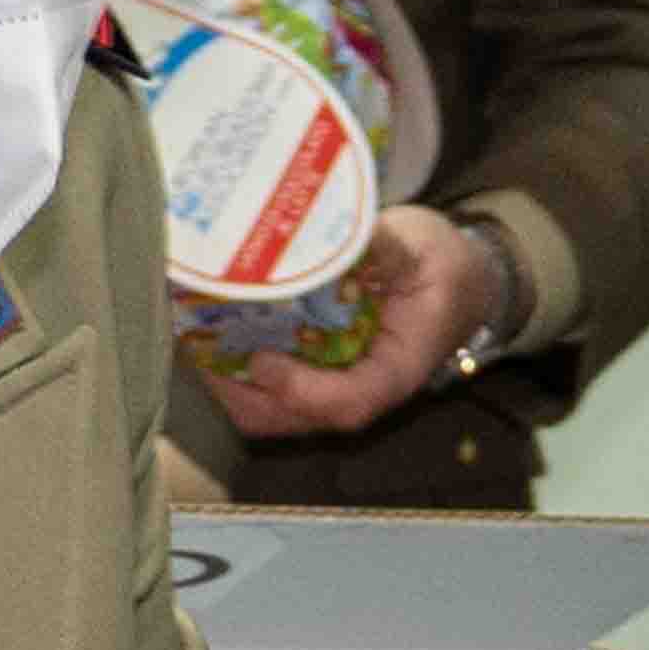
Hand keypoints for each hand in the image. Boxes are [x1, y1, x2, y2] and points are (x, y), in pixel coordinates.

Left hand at [199, 205, 494, 444]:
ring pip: (275, 412)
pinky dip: (235, 372)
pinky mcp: (314, 373)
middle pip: (297, 419)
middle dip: (244, 396)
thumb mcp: (422, 249)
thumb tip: (336, 230)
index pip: (349, 403)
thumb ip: (384, 247)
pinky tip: (207, 336)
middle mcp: (361, 390)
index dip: (302, 392)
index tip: (264, 361)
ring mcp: (334, 386)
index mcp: (397, 370)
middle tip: (199, 353)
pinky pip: (269, 391)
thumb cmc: (443, 268)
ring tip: (190, 342)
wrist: (458, 281)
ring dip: (230, 387)